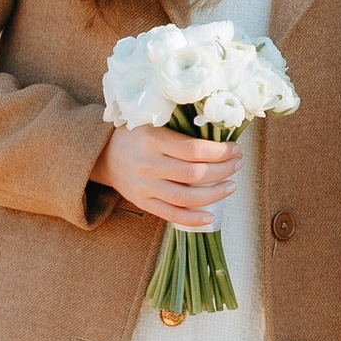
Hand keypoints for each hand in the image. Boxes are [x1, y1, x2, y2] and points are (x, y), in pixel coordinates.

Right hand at [93, 123, 238, 231]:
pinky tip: (211, 216)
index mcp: (153, 140)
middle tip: (237, 164)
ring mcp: (145, 187)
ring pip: (186, 197)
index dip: (220, 152)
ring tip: (231, 186)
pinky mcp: (143, 203)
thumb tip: (220, 133)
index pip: (194, 150)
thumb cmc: (136, 133)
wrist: (103, 154)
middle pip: (194, 174)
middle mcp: (148, 165)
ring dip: (215, 194)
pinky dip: (193, 219)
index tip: (235, 149)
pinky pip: (172, 215)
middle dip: (223, 170)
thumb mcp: (154, 121)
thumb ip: (181, 128)